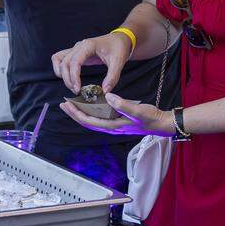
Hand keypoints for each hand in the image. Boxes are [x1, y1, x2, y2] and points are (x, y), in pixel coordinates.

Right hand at [51, 33, 130, 94]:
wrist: (119, 39)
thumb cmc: (118, 48)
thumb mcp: (118, 62)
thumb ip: (112, 77)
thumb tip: (105, 91)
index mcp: (88, 45)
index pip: (75, 61)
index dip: (74, 76)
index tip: (77, 89)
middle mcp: (79, 46)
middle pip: (64, 62)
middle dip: (68, 79)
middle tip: (77, 91)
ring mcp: (75, 48)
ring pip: (58, 59)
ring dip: (61, 73)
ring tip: (71, 85)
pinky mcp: (75, 52)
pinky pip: (60, 58)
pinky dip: (59, 68)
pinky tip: (68, 78)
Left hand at [59, 92, 174, 136]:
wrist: (160, 124)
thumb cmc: (150, 118)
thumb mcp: (137, 110)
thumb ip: (123, 105)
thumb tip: (108, 97)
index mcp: (113, 126)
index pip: (89, 121)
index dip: (76, 113)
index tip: (67, 105)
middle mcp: (110, 127)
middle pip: (87, 122)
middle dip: (74, 114)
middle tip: (64, 104)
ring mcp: (113, 125)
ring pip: (92, 121)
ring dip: (81, 113)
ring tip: (72, 104)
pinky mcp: (117, 121)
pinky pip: (99, 118)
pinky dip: (91, 112)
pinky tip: (89, 105)